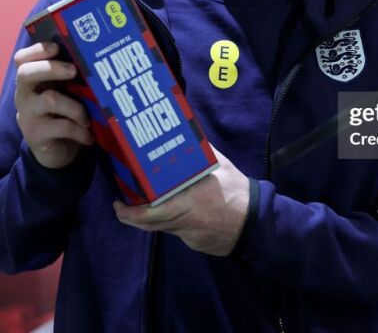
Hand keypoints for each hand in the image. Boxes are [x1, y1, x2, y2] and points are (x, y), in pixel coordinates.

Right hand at [14, 41, 92, 168]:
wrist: (56, 152)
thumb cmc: (63, 115)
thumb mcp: (65, 94)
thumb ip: (69, 78)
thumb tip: (92, 58)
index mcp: (31, 81)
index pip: (22, 59)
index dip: (36, 50)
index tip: (56, 47)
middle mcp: (24, 95)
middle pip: (27, 73)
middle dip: (52, 68)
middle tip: (73, 71)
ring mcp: (27, 115)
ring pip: (50, 99)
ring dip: (75, 107)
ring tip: (87, 119)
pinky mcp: (34, 134)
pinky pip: (61, 127)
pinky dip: (79, 131)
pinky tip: (88, 137)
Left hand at [113, 146, 249, 255]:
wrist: (257, 223)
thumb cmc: (238, 192)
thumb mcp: (221, 166)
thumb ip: (202, 152)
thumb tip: (188, 133)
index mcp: (190, 200)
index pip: (153, 213)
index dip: (132, 213)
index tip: (120, 204)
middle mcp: (186, 220)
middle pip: (150, 225)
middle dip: (131, 217)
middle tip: (121, 206)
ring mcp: (190, 235)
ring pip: (163, 228)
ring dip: (150, 219)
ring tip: (141, 205)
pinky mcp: (195, 244)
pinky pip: (177, 233)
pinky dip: (171, 223)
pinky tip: (171, 212)